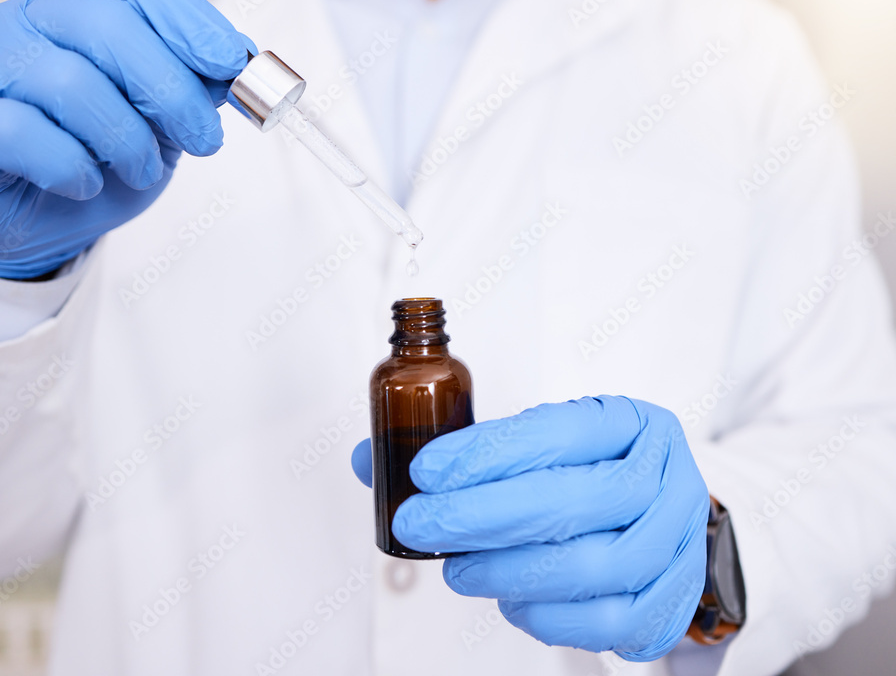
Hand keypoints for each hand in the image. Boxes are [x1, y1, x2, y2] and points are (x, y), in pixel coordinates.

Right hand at [0, 0, 255, 278]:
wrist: (34, 216)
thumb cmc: (96, 156)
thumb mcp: (161, 122)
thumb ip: (194, 89)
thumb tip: (237, 70)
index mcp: (83, 3)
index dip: (188, 20)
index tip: (231, 62)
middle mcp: (31, 19)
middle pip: (110, 30)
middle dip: (171, 92)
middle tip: (204, 138)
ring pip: (69, 82)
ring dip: (125, 139)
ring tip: (141, 171)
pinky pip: (20, 131)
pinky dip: (70, 166)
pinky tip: (85, 183)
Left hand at [351, 396, 708, 660]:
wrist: (655, 513)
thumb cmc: (581, 474)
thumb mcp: (535, 443)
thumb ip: (461, 452)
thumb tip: (368, 460)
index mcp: (627, 422)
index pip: (554, 432)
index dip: (484, 454)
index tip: (424, 472)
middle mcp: (664, 475)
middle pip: (571, 502)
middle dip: (481, 518)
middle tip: (421, 527)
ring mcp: (679, 539)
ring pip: (593, 566)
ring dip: (510, 573)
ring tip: (459, 572)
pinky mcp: (674, 598)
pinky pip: (611, 623)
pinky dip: (549, 619)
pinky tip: (510, 603)